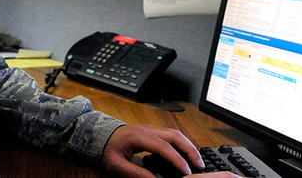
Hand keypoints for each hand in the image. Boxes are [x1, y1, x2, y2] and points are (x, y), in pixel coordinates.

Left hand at [101, 123, 230, 177]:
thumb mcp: (117, 164)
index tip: (186, 171)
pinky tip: (186, 154)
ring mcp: (151, 128)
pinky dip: (182, 143)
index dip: (177, 159)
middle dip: (190, 149)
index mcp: (139, 136)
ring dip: (188, 145)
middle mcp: (148, 129)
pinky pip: (171, 135)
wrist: (101, 134)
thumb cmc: (108, 148)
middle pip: (175, 136)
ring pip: (175, 133)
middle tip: (200, 164)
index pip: (164, 146)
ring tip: (197, 161)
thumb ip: (135, 173)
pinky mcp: (153, 131)